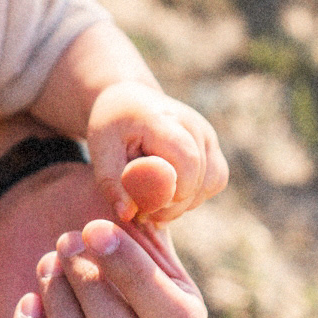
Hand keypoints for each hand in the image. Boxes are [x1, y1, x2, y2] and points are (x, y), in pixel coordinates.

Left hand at [0, 154, 208, 317]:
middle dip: (91, 295)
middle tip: (64, 241)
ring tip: (47, 263)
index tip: (92, 227)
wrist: (46, 211)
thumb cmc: (96, 204)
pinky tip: (25, 302)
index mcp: (181, 316)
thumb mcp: (126, 191)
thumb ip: (148, 185)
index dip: (134, 279)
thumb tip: (156, 174)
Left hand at [88, 80, 227, 224]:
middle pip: (199, 178)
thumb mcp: (101, 153)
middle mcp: (193, 124)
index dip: (168, 193)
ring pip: (212, 183)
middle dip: (171, 204)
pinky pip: (215, 181)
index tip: (141, 205)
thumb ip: (113, 183)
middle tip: (142, 209)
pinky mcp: (212, 146)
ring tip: (154, 199)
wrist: (128, 103)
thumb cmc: (112, 128)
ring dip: (184, 202)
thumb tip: (127, 214)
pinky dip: (195, 195)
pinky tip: (169, 192)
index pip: (185, 162)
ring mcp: (207, 134)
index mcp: (163, 119)